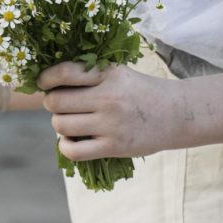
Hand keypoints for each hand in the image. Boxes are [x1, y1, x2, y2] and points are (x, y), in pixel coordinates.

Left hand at [37, 60, 182, 161]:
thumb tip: (51, 80)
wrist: (177, 114)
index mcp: (108, 74)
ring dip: (59, 124)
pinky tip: (71, 141)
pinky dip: (65, 146)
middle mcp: (108, 98)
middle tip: (61, 105)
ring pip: (61, 125)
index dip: (47, 78)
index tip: (45, 83)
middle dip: (52, 103)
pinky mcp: (114, 146)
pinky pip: (73, 150)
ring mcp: (111, 124)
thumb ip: (91, 73)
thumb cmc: (141, 92)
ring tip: (70, 121)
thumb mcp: (119, 73)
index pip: (65, 72)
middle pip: (56, 102)